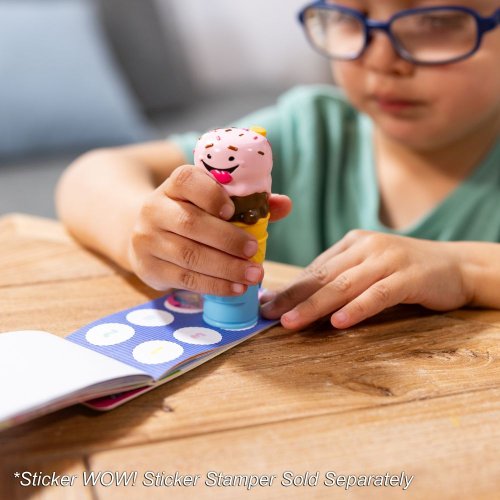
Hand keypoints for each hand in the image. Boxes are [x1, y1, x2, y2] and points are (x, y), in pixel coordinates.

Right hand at [128, 165, 291, 293]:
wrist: (145, 236)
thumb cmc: (192, 216)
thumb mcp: (212, 203)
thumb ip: (249, 202)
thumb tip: (284, 205)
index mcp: (174, 185)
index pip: (187, 180)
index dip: (210, 194)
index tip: (232, 211)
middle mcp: (155, 208)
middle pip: (191, 223)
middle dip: (228, 240)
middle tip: (254, 252)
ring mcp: (148, 239)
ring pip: (189, 255)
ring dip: (226, 268)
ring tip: (253, 275)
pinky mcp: (149, 267)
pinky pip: (185, 278)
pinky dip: (214, 286)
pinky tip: (236, 288)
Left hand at [260, 230, 471, 328]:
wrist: (456, 266)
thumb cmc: (405, 272)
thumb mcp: (369, 269)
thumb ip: (339, 279)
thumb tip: (299, 300)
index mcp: (352, 243)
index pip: (314, 269)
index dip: (289, 289)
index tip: (266, 305)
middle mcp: (366, 246)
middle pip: (323, 276)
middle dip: (292, 297)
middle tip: (268, 314)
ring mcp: (388, 259)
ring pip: (344, 285)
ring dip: (314, 305)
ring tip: (291, 322)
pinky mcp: (409, 277)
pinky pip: (378, 294)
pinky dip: (357, 309)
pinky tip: (339, 323)